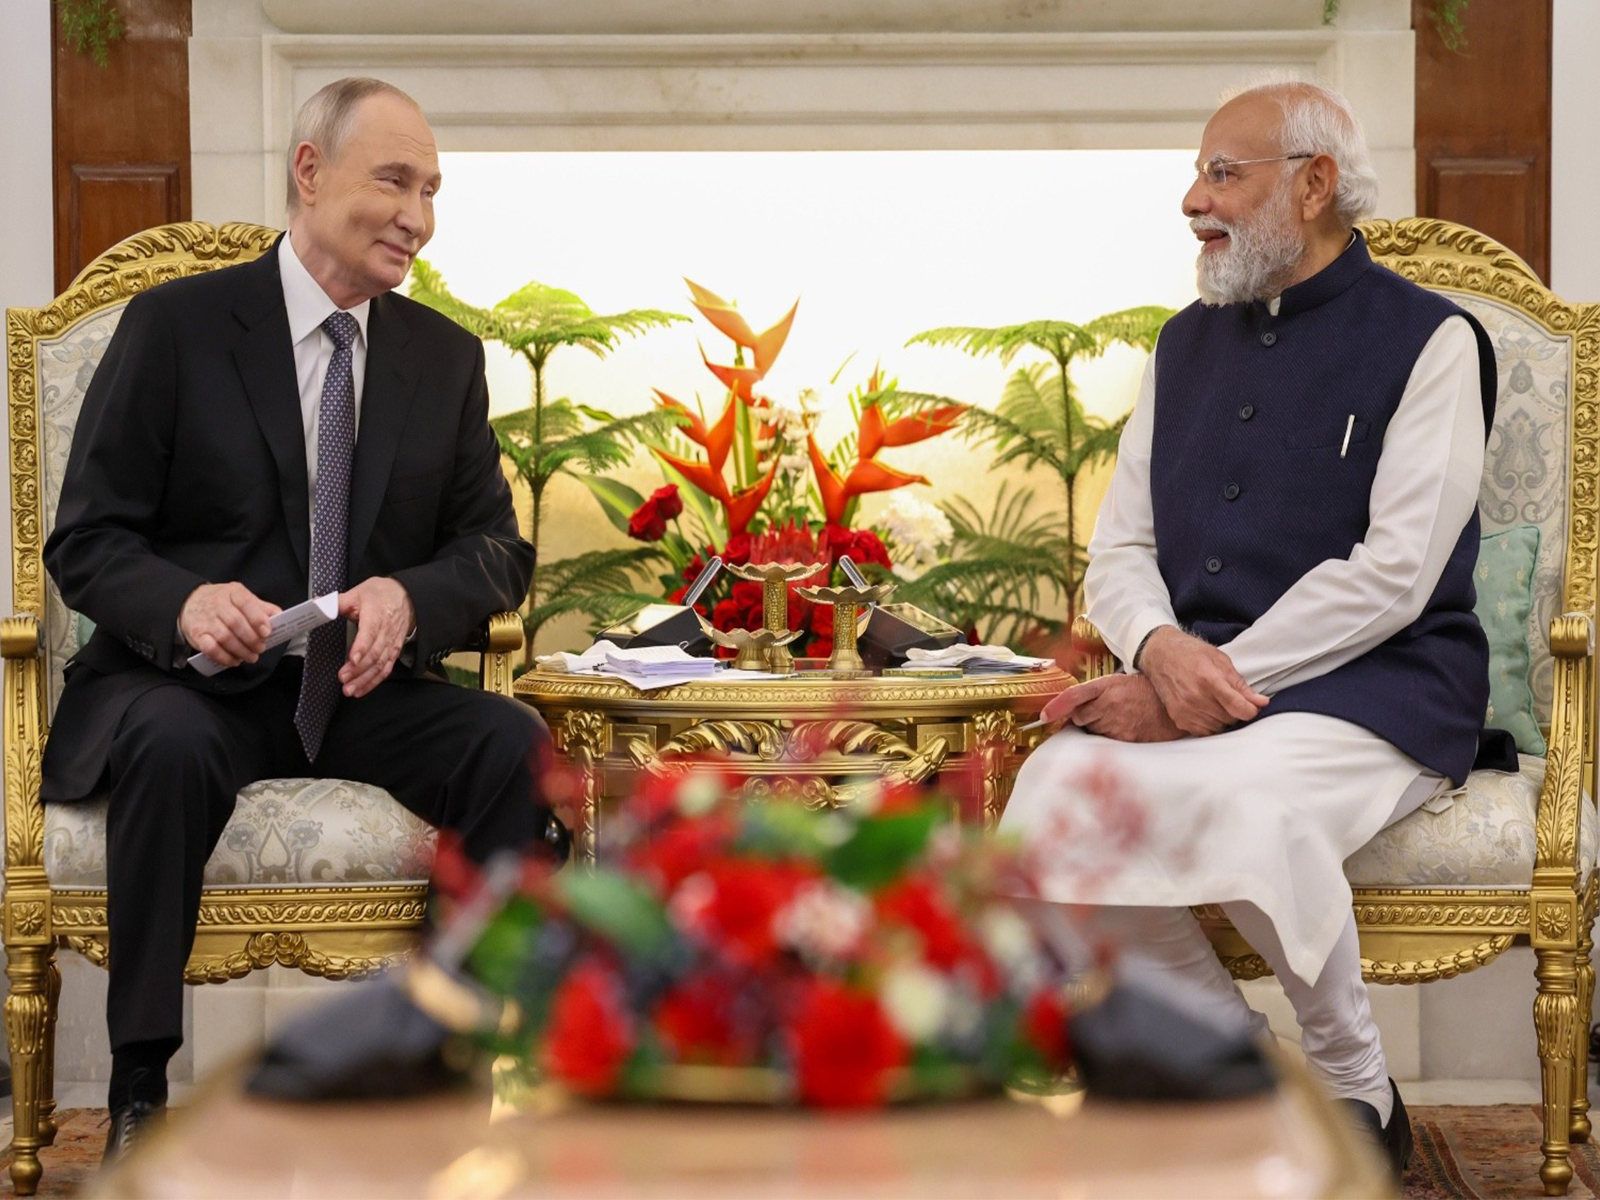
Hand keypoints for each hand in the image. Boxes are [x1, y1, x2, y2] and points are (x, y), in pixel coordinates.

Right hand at [180, 582, 279, 667]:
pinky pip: (211, 648)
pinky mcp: (197, 634)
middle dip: (252, 639)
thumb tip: (279, 617)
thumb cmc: (223, 603)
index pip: (245, 602)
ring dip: (241, 650)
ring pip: (224, 637)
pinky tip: (234, 661)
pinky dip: (224, 657)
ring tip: (251, 657)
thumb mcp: (241, 598)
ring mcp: (205, 619)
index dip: (257, 618)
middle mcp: (217, 604)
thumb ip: (261, 607)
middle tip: (261, 648)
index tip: (267, 632)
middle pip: (236, 623)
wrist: (190, 602)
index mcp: (233, 592)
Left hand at [337, 576, 414, 697]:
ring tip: (350, 690)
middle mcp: (387, 631)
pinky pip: (386, 669)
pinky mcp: (394, 651)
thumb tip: (316, 605)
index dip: (361, 648)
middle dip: (359, 669)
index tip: (351, 660)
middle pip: (375, 653)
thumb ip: (337, 602)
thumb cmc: (379, 594)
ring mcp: (392, 643)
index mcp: (376, 614)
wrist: (405, 596)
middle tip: (343, 679)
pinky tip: (361, 690)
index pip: (370, 633)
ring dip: (365, 679)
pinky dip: (374, 681)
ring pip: (380, 664)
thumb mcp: (357, 593)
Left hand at [1042, 675, 1185, 741]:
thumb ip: (1096, 693)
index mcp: (1107, 685)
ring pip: (1092, 731)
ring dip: (1099, 727)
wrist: (1174, 705)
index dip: (1056, 706)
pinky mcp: (1126, 739)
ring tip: (1120, 718)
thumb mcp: (1120, 682)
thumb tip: (1073, 709)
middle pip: (1080, 717)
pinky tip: (1126, 727)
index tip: (1043, 716)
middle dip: (1086, 717)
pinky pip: (1107, 741)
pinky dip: (1111, 738)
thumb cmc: (1146, 692)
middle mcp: (1109, 704)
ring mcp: (1117, 723)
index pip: (1074, 695)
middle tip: (1106, 711)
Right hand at [1137, 626, 1267, 735]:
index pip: (1238, 707)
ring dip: (1223, 718)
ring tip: (1216, 702)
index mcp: (1209, 679)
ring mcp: (1185, 709)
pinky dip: (1210, 724)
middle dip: (1236, 711)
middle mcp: (1196, 697)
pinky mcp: (1178, 717)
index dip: (1251, 710)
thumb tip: (1261, 702)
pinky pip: (1204, 732)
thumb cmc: (1192, 654)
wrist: (1160, 655)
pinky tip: (1207, 710)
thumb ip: (1241, 685)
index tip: (1252, 706)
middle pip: (1230, 718)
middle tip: (1231, 699)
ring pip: (1219, 727)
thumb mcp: (1221, 661)